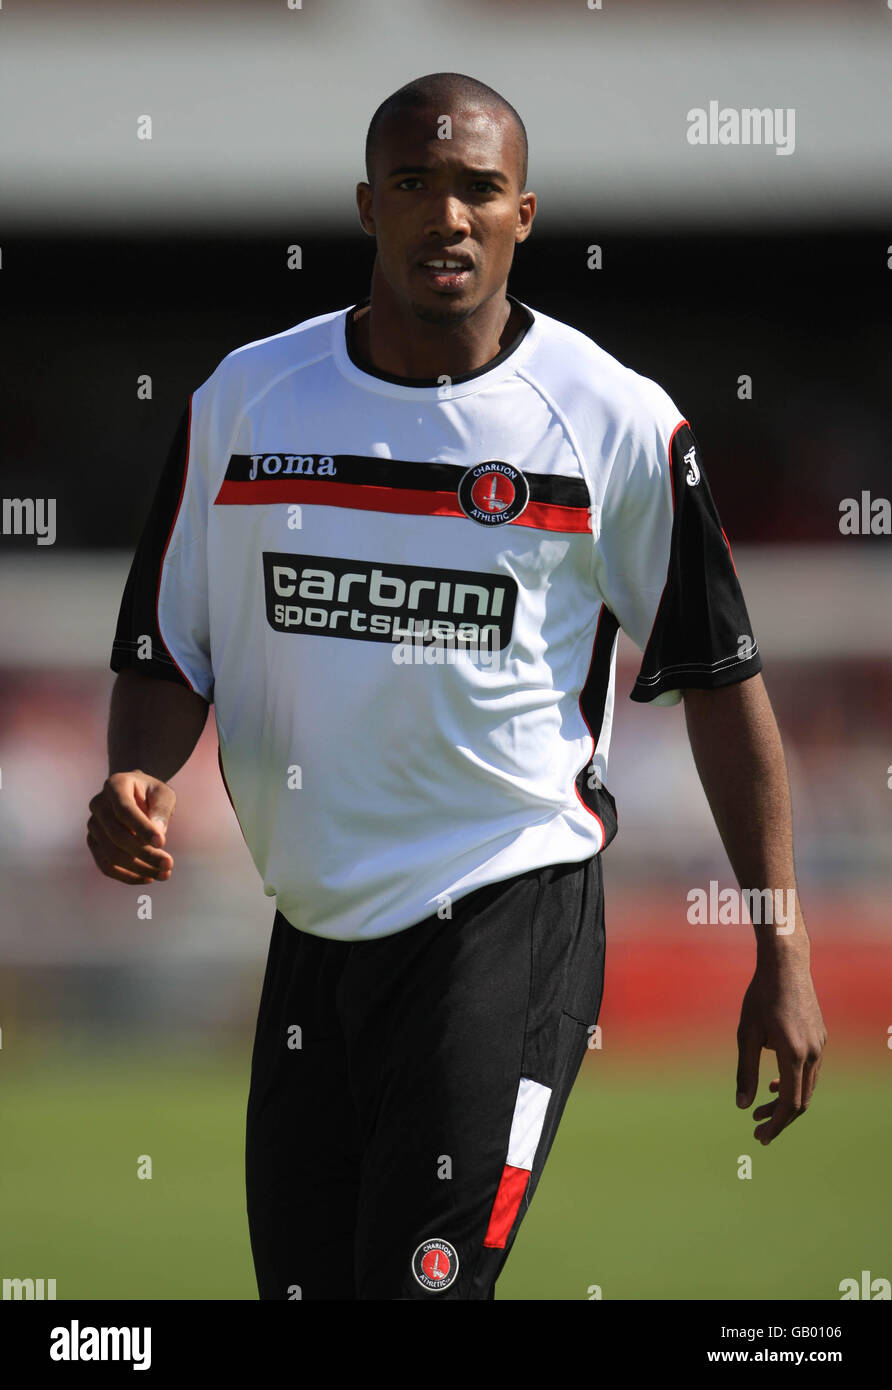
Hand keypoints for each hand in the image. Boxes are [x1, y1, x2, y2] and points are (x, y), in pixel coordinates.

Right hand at [87, 771, 175, 885]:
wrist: (135, 793)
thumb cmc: (152, 793)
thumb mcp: (164, 793)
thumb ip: (161, 810)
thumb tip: (157, 834)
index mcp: (115, 785)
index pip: (124, 810)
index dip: (142, 828)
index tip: (162, 843)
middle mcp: (98, 804)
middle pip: (117, 836)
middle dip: (145, 854)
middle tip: (169, 865)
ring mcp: (93, 825)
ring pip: (111, 854)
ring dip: (139, 868)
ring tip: (164, 874)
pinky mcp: (94, 842)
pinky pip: (106, 865)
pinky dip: (127, 875)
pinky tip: (148, 878)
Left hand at [735, 953, 826, 1144]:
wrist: (786, 965)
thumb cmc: (761, 997)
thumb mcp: (746, 1034)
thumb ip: (745, 1072)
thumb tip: (741, 1105)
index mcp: (794, 1055)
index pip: (790, 1103)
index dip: (775, 1124)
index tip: (759, 1136)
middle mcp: (813, 1054)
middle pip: (801, 1100)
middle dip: (780, 1117)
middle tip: (757, 1128)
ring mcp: (820, 1045)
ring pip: (808, 1086)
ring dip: (786, 1100)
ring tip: (761, 1106)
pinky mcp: (820, 1037)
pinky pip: (811, 1070)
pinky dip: (794, 1082)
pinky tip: (774, 1082)